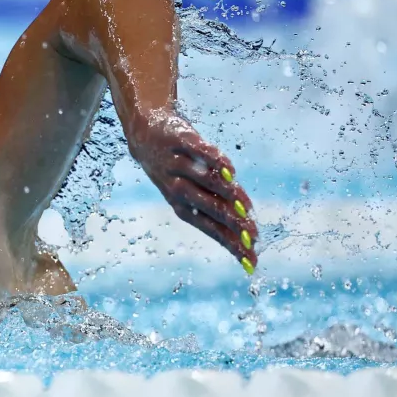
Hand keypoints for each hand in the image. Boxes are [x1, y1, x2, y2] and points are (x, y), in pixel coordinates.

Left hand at [129, 109, 257, 272]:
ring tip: (245, 207)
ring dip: (226, 193)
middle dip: (232, 223)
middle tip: (252, 236)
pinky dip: (213, 159)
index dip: (231, 244)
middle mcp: (177, 188)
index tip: (251, 260)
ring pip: (204, 180)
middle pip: (208, 207)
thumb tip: (247, 231)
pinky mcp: (180, 138)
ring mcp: (177, 163)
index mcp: (182, 206)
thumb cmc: (178, 171)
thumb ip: (218, 208)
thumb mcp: (192, 193)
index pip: (211, 229)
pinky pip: (198, 150)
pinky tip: (229, 169)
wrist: (144, 135)